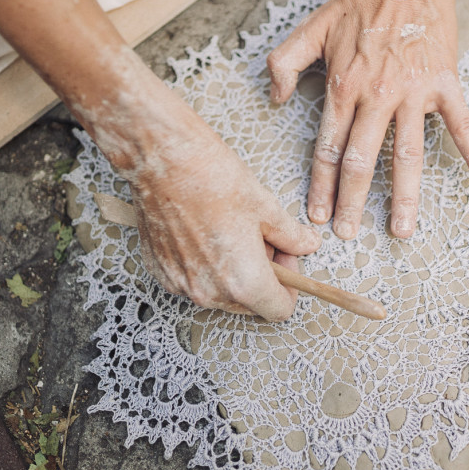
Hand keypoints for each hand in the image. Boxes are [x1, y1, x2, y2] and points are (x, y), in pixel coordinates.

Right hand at [92, 62, 321, 320]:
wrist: (163, 160)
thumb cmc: (213, 179)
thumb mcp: (266, 207)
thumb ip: (291, 235)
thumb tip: (307, 244)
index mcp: (244, 281)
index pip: (279, 309)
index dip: (290, 284)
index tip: (286, 258)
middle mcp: (210, 293)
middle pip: (249, 303)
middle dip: (262, 276)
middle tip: (261, 238)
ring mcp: (181, 284)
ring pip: (220, 293)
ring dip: (232, 272)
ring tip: (230, 232)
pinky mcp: (161, 272)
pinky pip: (193, 280)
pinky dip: (204, 265)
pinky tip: (204, 232)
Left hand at [267, 0, 468, 240]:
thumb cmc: (358, 4)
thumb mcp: (310, 28)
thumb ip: (283, 63)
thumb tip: (273, 99)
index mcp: (343, 87)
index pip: (327, 148)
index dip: (321, 185)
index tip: (318, 215)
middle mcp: (376, 97)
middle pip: (362, 161)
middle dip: (353, 202)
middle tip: (349, 235)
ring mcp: (413, 93)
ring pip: (408, 154)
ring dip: (406, 196)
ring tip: (404, 231)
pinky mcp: (444, 84)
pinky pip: (462, 124)